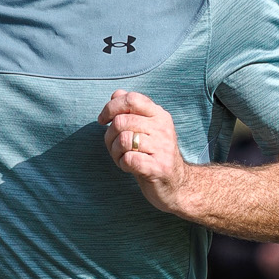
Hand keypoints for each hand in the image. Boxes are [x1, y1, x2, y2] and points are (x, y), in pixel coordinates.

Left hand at [98, 92, 188, 211]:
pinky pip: (129, 159)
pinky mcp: (158, 167)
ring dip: (115, 151)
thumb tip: (116, 94)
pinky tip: (129, 167)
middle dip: (109, 136)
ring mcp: (162, 147)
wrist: (176, 185)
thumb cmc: (154, 155)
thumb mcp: (145, 128)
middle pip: (121, 121)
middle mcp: (163, 128)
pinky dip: (123, 164)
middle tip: (114, 148)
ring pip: (123, 139)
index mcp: (159, 114)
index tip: (102, 121)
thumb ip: (131, 110)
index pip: (131, 99)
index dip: (111, 107)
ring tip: (122, 158)